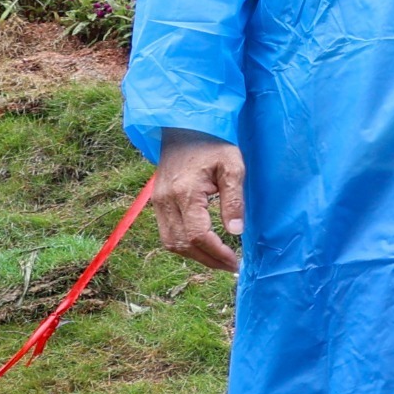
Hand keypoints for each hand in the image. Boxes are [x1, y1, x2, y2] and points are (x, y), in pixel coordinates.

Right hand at [150, 129, 246, 273]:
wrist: (184, 127)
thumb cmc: (213, 144)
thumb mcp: (233, 165)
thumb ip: (234, 199)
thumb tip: (236, 231)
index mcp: (185, 192)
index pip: (197, 235)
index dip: (216, 253)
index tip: (235, 262)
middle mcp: (166, 201)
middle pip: (182, 244)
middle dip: (207, 260)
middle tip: (230, 266)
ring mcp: (157, 202)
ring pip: (171, 243)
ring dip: (194, 256)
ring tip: (219, 260)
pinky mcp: (157, 202)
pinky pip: (166, 233)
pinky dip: (184, 245)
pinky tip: (203, 247)